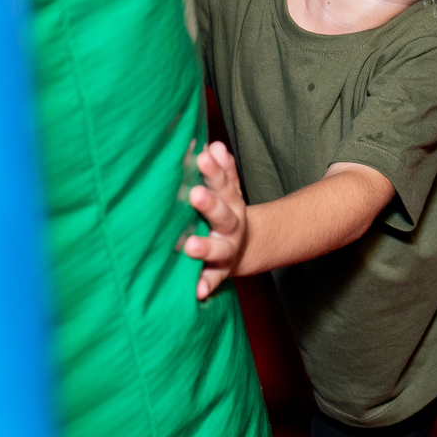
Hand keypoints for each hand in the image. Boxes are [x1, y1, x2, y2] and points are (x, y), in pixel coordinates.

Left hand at [183, 141, 246, 299]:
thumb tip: (213, 145)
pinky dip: (207, 284)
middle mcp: (231, 224)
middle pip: (223, 213)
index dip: (214, 170)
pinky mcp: (220, 271)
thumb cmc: (224, 212)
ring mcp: (227, 248)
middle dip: (209, 204)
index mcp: (230, 201)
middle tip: (194, 195)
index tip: (202, 156)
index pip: (223, 182)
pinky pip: (215, 278)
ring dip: (205, 247)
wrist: (246, 247)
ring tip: (190, 247)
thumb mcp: (227, 190)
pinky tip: (198, 290)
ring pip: (219, 248)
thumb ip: (221, 170)